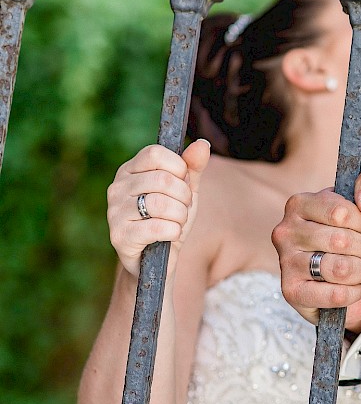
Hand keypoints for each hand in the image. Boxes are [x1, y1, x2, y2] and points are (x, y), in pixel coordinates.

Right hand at [106, 140, 210, 276]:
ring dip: (180, 215)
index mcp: (130, 170)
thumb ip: (193, 167)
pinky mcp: (119, 236)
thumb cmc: (171, 218)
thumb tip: (202, 144)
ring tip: (177, 222)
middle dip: (184, 196)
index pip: (155, 153)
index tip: (183, 182)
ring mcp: (114, 212)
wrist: (158, 259)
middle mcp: (117, 188)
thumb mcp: (186, 190)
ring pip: (161, 203)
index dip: (178, 168)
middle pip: (163, 179)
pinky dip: (174, 231)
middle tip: (182, 208)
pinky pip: (157, 227)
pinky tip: (171, 235)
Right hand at [271, 168, 360, 329]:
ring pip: (340, 269)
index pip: (341, 212)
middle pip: (341, 241)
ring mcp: (285, 263)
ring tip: (356, 269)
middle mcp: (286, 231)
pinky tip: (347, 288)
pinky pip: (335, 295)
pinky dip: (353, 293)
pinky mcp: (292, 292)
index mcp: (301, 203)